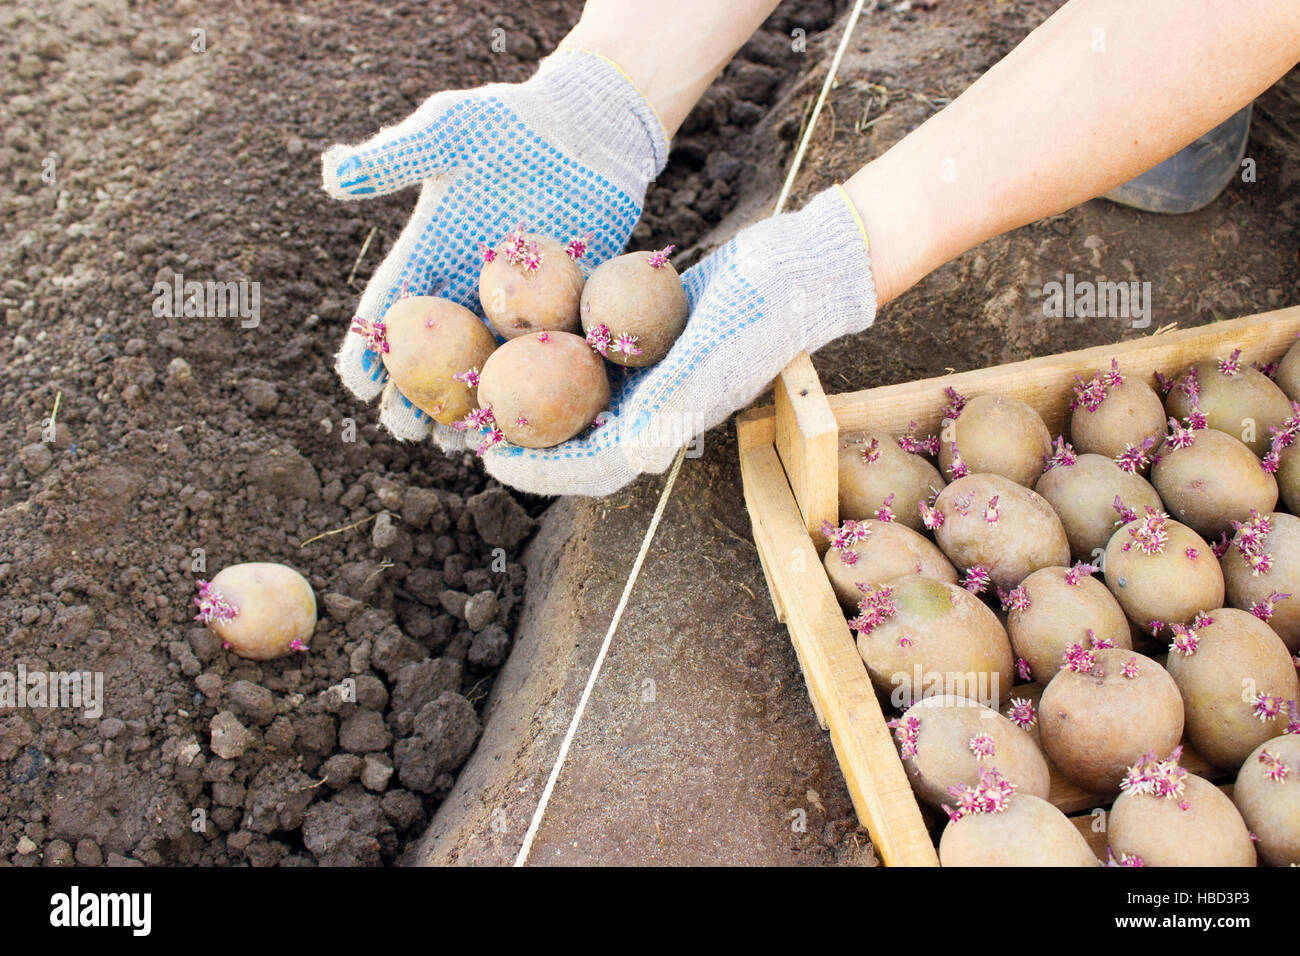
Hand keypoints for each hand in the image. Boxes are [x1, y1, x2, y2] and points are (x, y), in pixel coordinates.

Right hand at [321, 50, 667, 448]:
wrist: (588, 125)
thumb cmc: (512, 120)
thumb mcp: (448, 130)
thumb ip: (395, 157)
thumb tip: (330, 173)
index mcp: (432, 249)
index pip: (393, 304)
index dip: (371, 343)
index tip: (354, 382)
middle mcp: (469, 284)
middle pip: (435, 349)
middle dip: (414, 392)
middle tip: (402, 430)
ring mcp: (519, 301)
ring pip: (485, 364)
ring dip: (468, 404)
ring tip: (455, 444)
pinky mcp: (565, 304)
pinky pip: (543, 356)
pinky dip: (532, 391)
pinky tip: (524, 423)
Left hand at [479, 186, 878, 495]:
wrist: (797, 267)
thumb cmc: (762, 314)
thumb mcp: (715, 357)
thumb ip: (671, 404)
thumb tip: (626, 452)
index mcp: (665, 425)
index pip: (591, 466)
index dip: (539, 469)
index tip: (490, 459)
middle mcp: (651, 407)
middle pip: (573, 438)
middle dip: (523, 437)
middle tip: (470, 423)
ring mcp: (647, 373)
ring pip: (575, 397)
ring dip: (531, 394)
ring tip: (481, 379)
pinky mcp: (644, 337)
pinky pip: (588, 352)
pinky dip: (552, 347)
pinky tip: (514, 324)